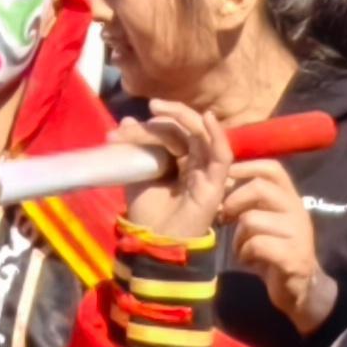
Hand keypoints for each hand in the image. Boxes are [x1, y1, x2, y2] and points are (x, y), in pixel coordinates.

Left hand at [121, 98, 232, 246]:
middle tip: (150, 107)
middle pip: (189, 130)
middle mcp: (197, 165)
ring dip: (186, 117)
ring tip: (160, 107)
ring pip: (203, 137)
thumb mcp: (137, 171)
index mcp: (182, 162)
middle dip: (169, 115)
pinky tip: (208, 118)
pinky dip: (218, 136)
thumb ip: (136, 147)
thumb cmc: (147, 211)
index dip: (154, 123)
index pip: (175, 131)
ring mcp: (208, 174)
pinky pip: (222, 156)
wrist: (152, 240)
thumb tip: (128, 119)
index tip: (124, 127)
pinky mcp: (215, 185)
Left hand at [218, 161, 336, 334]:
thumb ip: (251, 200)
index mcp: (290, 198)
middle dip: (233, 201)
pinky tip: (248, 261)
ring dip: (237, 236)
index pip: (272, 168)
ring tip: (241, 248)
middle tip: (224, 218)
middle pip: (259, 188)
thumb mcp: (265, 219)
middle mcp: (297, 211)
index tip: (225, 180)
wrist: (300, 289)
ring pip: (252, 219)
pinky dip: (244, 254)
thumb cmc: (274, 251)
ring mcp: (298, 234)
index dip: (245, 167)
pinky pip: (256, 245)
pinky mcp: (293, 257)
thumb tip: (221, 180)